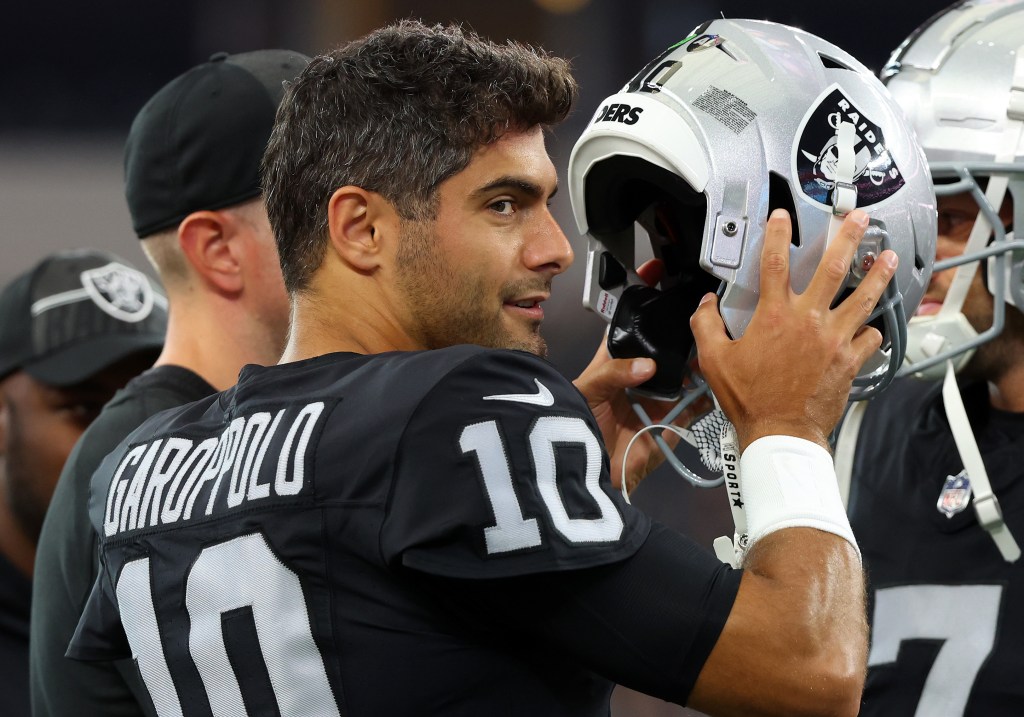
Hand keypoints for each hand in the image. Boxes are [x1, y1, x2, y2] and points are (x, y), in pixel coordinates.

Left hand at [574, 262, 703, 493]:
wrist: (583, 474)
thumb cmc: (576, 425)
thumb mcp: (588, 390)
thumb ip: (614, 373)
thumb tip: (647, 365)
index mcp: (614, 362)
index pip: (631, 325)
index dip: (644, 301)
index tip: (659, 274)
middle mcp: (639, 377)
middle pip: (665, 348)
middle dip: (681, 333)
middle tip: (703, 310)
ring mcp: (658, 399)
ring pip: (685, 373)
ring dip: (700, 361)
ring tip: (718, 338)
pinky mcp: (672, 423)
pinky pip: (697, 407)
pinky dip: (710, 396)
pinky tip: (723, 378)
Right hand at [689, 208, 897, 450]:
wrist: (780, 432)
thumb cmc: (750, 399)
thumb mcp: (714, 360)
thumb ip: (706, 326)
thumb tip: (705, 305)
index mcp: (774, 315)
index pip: (775, 262)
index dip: (778, 234)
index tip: (782, 217)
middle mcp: (809, 320)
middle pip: (834, 267)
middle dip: (848, 237)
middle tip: (860, 218)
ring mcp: (834, 338)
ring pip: (863, 297)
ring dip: (877, 274)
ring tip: (887, 256)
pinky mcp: (850, 360)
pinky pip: (869, 337)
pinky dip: (872, 330)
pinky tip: (873, 325)